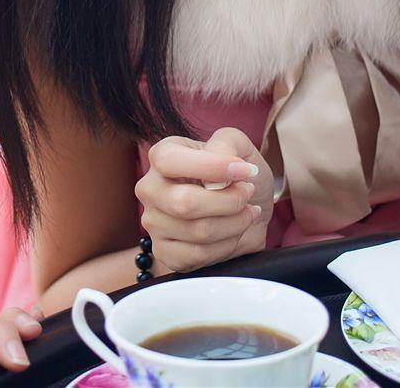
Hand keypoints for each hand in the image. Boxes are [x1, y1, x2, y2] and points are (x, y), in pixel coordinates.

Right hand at [135, 128, 271, 273]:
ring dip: (235, 223)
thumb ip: (226, 143)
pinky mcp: (165, 253)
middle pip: (184, 203)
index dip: (211, 167)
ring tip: (246, 212)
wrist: (247, 209)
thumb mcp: (238, 146)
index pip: (169, 161)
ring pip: (197, 231)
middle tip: (248, 193)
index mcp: (161, 156)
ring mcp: (154, 223)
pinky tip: (234, 234)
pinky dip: (226, 246)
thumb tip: (215, 167)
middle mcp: (150, 189)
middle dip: (229, 201)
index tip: (247, 171)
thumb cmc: (238, 175)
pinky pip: (198, 255)